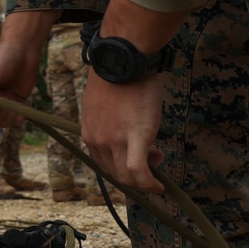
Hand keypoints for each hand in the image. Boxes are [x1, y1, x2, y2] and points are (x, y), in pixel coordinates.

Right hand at [0, 10, 56, 126]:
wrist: (23, 50)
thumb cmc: (2, 59)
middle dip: (0, 111)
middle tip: (4, 93)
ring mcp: (3, 103)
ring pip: (3, 122)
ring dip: (9, 114)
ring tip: (12, 98)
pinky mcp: (16, 103)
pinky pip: (15, 120)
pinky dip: (18, 117)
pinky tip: (20, 107)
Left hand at [81, 71, 164, 192]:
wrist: (125, 61)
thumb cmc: (118, 77)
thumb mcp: (103, 104)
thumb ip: (108, 121)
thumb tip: (123, 127)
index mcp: (89, 132)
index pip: (102, 162)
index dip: (121, 164)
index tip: (137, 154)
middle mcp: (98, 140)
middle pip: (114, 172)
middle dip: (134, 172)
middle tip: (153, 156)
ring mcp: (115, 140)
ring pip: (126, 176)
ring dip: (143, 178)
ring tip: (158, 161)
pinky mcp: (136, 137)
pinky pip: (139, 170)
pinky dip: (149, 183)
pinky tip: (159, 186)